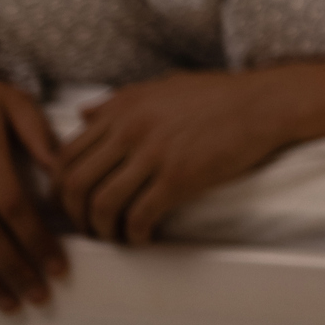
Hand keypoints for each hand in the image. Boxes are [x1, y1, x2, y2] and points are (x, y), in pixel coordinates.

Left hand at [56, 70, 287, 244]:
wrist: (264, 102)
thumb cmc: (218, 94)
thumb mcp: (160, 87)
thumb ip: (117, 101)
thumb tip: (82, 114)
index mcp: (123, 107)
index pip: (67, 153)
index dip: (60, 186)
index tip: (71, 202)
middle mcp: (131, 129)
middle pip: (75, 182)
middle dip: (73, 213)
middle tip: (87, 226)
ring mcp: (154, 154)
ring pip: (101, 203)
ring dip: (101, 229)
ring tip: (113, 236)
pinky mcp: (179, 177)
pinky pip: (139, 215)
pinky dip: (133, 234)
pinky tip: (142, 237)